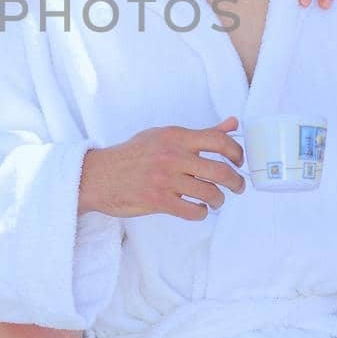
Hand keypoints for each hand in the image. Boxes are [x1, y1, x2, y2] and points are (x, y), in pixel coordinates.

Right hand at [79, 118, 244, 219]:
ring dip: (219, 200)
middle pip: (221, 170)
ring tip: (215, 200)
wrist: (98, 175)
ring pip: (210, 193)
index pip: (218, 140)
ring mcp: (164, 179)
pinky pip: (193, 211)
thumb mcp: (164, 136)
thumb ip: (201, 134)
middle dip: (236, 182)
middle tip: (237, 187)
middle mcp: (172, 155)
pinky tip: (197, 209)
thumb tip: (232, 124)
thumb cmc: (133, 155)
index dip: (236, 152)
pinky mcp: (157, 201)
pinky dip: (201, 213)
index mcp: (175, 136)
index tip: (238, 162)